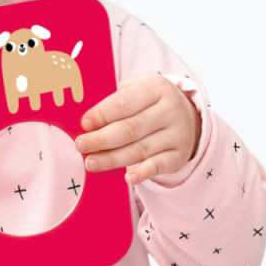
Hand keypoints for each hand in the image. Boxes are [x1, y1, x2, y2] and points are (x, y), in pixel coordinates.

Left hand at [76, 73, 200, 184]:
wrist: (186, 114)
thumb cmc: (147, 101)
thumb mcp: (135, 88)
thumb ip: (112, 98)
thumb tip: (81, 113)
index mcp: (155, 87)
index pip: (124, 102)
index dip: (102, 114)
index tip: (83, 124)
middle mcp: (170, 110)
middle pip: (130, 129)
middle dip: (101, 139)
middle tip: (80, 145)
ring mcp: (177, 134)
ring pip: (140, 150)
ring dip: (112, 159)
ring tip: (91, 163)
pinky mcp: (179, 155)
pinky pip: (158, 166)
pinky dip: (142, 173)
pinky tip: (126, 178)